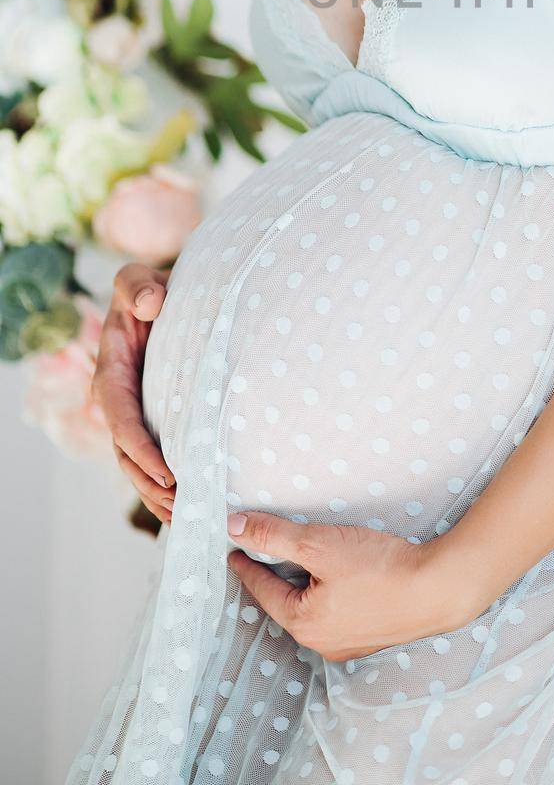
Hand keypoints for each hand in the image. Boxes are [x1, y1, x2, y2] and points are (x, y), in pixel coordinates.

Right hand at [91, 261, 175, 525]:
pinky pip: (156, 459)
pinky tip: (192, 508)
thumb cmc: (149, 289)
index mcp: (112, 374)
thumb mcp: (139, 281)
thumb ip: (138, 287)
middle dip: (153, 487)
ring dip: (160, 496)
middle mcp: (119, 401)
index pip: (122, 420)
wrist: (161, 296)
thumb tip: (151, 303)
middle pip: (128, 455)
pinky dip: (169, 487)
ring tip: (190, 520)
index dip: (142, 451)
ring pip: (140, 466)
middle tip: (185, 510)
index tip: (168, 474)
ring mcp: (136, 414)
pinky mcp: (154, 420)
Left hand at [225, 510, 476, 660]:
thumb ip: (275, 536)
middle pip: (287, 602)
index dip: (248, 567)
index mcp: (302, 622)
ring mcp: (349, 643)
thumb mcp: (319, 544)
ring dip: (306, 588)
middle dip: (276, 579)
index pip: (263, 589)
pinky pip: (338, 614)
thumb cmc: (379, 568)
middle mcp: (321, 641)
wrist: (438, 589)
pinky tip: (341, 582)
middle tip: (265, 556)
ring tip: (302, 566)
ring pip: (314, 610)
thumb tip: (234, 526)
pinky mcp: (372, 635)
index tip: (235, 554)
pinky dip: (330, 595)